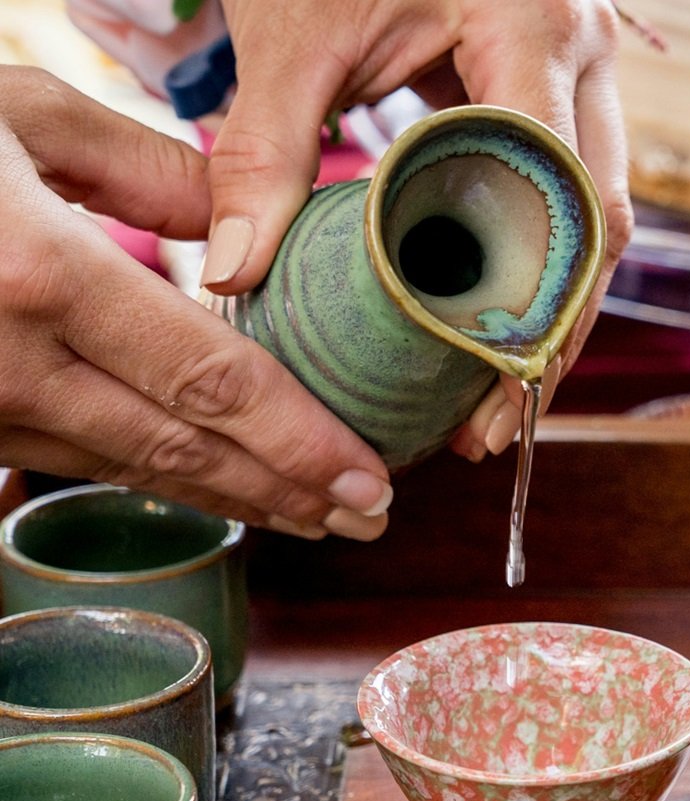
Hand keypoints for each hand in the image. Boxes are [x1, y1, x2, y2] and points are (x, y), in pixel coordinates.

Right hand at [0, 67, 391, 538]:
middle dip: (289, 493)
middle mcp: (7, 363)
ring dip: (234, 499)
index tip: (371, 477)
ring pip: (131, 470)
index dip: (300, 441)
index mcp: (39, 275)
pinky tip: (214, 487)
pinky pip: (73, 460)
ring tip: (316, 514)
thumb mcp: (12, 111)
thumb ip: (141, 166)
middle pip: (184, 450)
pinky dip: (157, 479)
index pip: (210, 382)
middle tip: (371, 518)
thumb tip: (241, 225)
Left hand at [204, 0, 632, 461]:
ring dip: (555, 310)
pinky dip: (537, 265)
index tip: (491, 381)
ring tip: (496, 397)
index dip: (538, 298)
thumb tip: (237, 273)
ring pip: (599, 216)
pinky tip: (491, 326)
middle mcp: (584, 53)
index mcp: (535, 26)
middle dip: (556, 330)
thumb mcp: (296, 31)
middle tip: (496, 418)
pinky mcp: (562, 90)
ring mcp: (584, 71)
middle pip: (601, 221)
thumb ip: (268, 147)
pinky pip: (570, 194)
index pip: (562, 188)